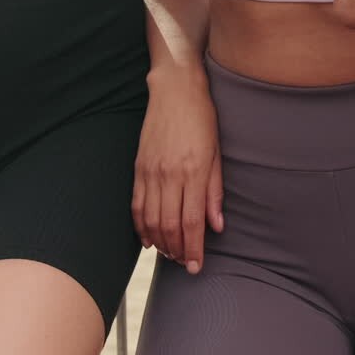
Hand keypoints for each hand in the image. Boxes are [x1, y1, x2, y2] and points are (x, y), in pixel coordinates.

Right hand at [132, 67, 222, 274]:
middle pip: (170, 226)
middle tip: (186, 264)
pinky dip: (141, 226)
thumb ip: (215, 191)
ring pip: (151, 219)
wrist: (175, 89)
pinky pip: (137, 205)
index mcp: (194, 170)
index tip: (197, 266)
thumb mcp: (217, 151)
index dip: (194, 249)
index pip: (191, 222)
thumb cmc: (202, 117)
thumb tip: (217, 226)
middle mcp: (170, 174)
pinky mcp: (139, 167)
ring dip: (160, 242)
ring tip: (171, 253)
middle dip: (178, 251)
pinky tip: (150, 238)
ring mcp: (151, 171)